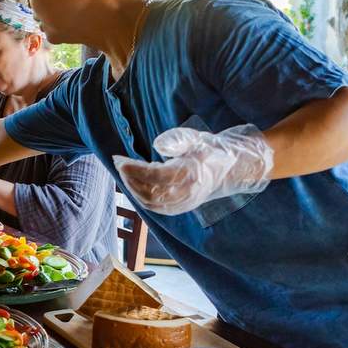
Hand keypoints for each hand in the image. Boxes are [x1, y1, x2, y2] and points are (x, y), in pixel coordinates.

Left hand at [113, 124, 272, 215]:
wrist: (229, 168)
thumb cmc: (210, 150)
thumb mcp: (196, 138)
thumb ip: (177, 140)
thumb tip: (157, 145)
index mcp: (191, 175)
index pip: (154, 175)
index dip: (134, 169)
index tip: (119, 159)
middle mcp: (187, 193)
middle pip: (148, 191)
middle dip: (129, 178)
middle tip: (118, 162)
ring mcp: (183, 204)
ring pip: (149, 202)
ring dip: (132, 188)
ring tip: (124, 171)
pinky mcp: (180, 208)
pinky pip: (155, 207)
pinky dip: (140, 197)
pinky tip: (134, 183)